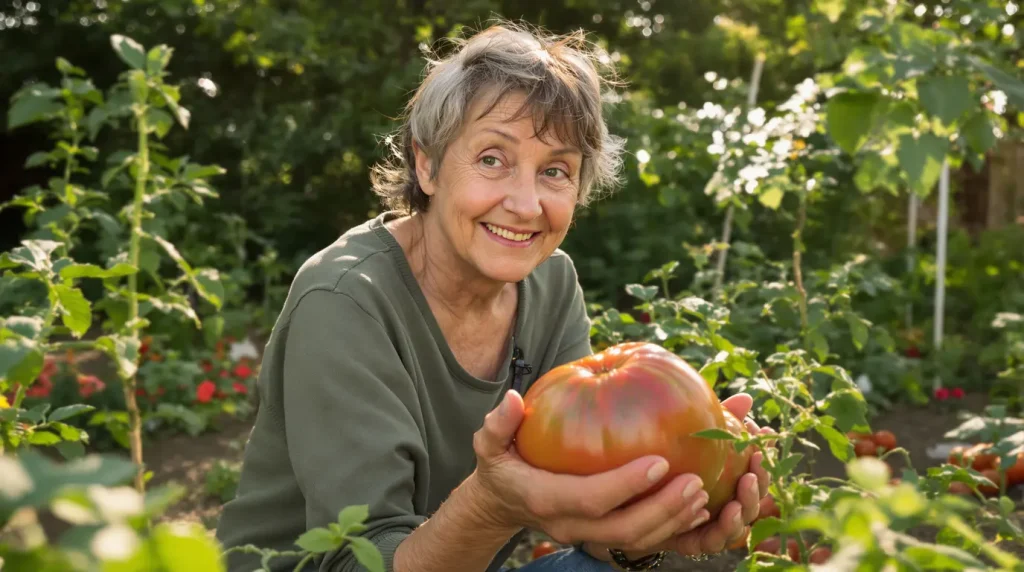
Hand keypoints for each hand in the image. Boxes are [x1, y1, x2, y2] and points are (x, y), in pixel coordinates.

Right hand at [468, 389, 710, 552]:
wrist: (502, 504)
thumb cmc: (502, 466)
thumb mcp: (489, 445)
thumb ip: (498, 425)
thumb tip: (512, 400)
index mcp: (546, 499)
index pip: (591, 499)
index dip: (626, 485)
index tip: (660, 461)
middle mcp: (569, 525)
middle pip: (623, 530)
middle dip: (662, 510)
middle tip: (695, 481)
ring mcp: (587, 537)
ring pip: (636, 542)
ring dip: (673, 522)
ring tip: (703, 494)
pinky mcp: (601, 538)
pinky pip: (640, 542)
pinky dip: (671, 529)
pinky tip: (698, 508)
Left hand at [668, 393, 774, 555]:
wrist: (631, 499)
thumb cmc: (668, 462)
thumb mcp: (691, 440)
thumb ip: (718, 423)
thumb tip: (747, 398)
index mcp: (729, 482)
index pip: (755, 472)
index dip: (763, 459)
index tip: (765, 439)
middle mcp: (726, 506)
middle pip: (754, 499)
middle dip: (760, 484)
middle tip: (755, 468)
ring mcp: (712, 525)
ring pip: (740, 522)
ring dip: (747, 506)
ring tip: (744, 489)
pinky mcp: (695, 541)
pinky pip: (713, 540)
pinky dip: (723, 528)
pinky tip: (724, 512)